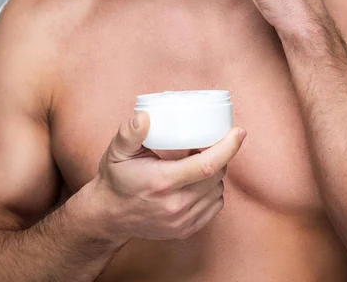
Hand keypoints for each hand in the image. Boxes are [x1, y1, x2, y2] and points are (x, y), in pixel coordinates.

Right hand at [92, 112, 246, 245]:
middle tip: (212, 141)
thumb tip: (145, 116)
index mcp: (162, 182)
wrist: (107, 216)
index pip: (207, 165)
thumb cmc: (115, 178)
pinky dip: (213, 191)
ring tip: (204, 159)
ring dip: (217, 173)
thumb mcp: (117, 151)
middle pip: (217, 176)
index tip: (238, 131)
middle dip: (222, 155)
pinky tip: (201, 180)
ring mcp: (181, 221)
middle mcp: (175, 205)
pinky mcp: (184, 230)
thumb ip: (130, 133)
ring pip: (217, 192)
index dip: (228, 147)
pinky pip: (213, 207)